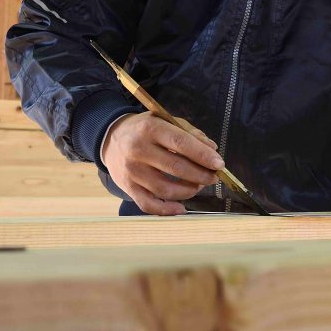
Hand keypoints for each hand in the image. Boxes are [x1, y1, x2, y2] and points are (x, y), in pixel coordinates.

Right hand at [102, 112, 223, 215]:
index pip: (181, 143)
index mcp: (150, 129)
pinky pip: (149, 205)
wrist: (111, 138)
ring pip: (166, 189)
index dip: (202, 155)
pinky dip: (168, 210)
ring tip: (199, 186)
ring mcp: (132, 171)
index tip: (219, 164)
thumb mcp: (164, 120)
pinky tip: (182, 207)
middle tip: (213, 177)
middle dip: (200, 175)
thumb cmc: (144, 129)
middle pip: (176, 168)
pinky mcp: (128, 188)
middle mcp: (138, 150)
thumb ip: (189, 133)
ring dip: (189, 191)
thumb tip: (212, 149)